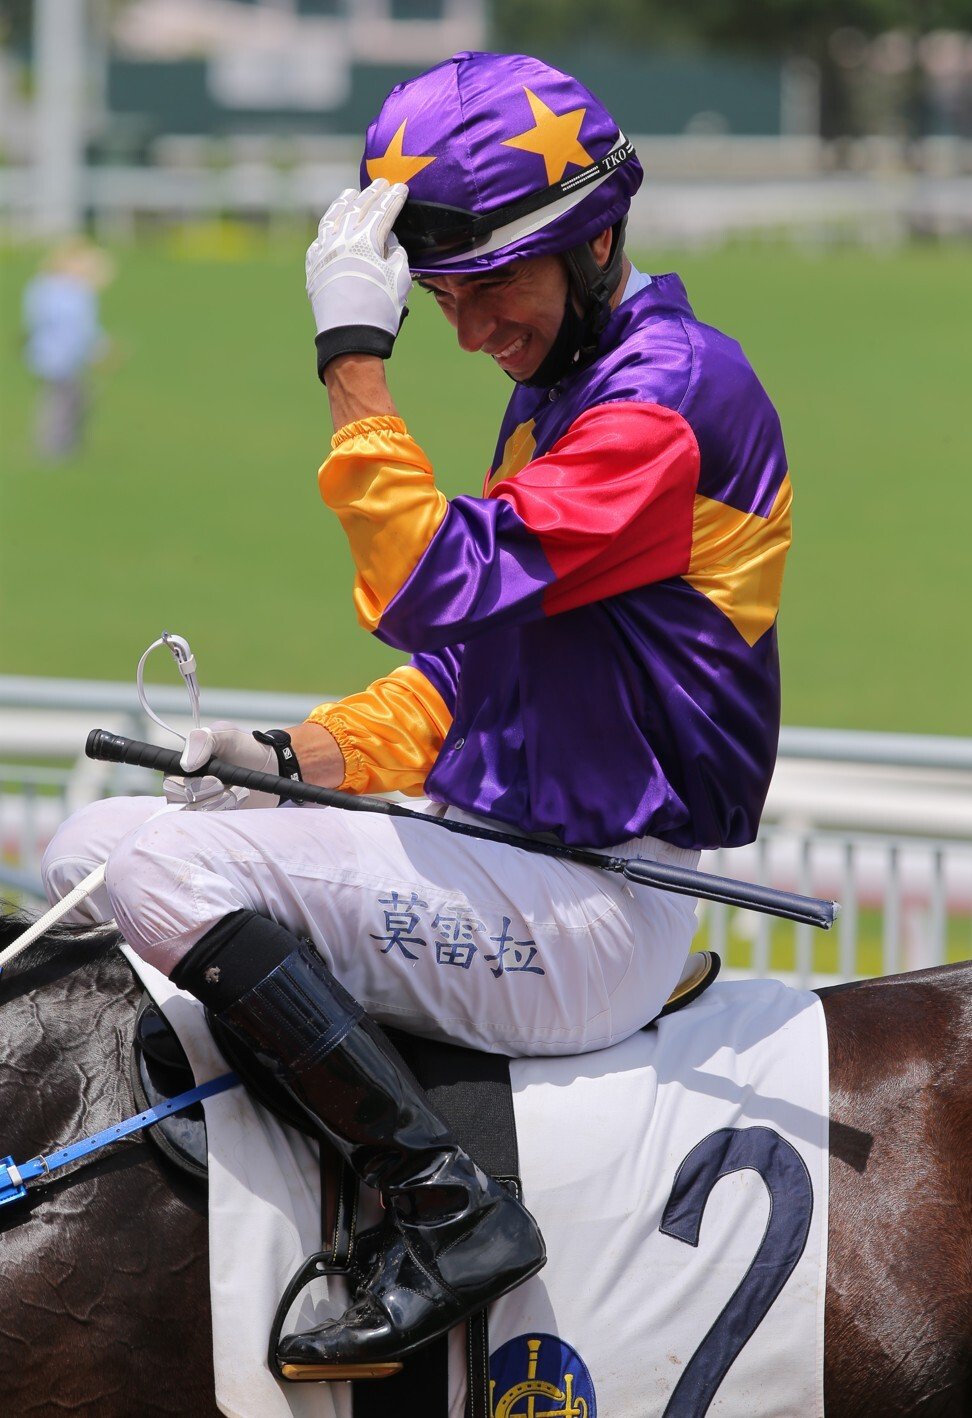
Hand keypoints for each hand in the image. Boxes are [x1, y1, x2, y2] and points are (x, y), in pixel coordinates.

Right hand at [174, 722, 288, 809]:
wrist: (272, 767)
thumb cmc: (245, 747)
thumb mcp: (226, 735)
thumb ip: (203, 740)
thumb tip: (185, 765)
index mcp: (183, 767)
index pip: (170, 784)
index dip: (188, 785)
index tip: (215, 780)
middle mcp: (187, 788)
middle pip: (181, 802)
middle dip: (208, 793)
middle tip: (225, 783)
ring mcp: (202, 805)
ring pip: (198, 814)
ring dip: (222, 801)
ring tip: (238, 787)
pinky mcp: (217, 817)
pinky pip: (214, 823)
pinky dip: (230, 810)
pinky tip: (240, 797)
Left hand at [306, 179, 410, 377]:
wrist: (350, 337)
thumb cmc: (380, 310)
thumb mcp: (400, 279)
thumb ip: (396, 253)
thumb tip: (388, 241)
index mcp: (366, 241)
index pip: (383, 212)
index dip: (394, 199)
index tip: (401, 188)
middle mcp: (342, 240)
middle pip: (358, 209)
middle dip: (372, 194)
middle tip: (381, 183)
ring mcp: (324, 251)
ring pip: (332, 218)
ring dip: (343, 203)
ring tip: (351, 195)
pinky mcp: (313, 267)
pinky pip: (319, 239)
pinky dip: (327, 228)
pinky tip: (331, 225)